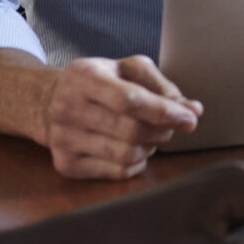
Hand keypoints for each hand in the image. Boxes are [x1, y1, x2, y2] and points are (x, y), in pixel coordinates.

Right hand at [38, 55, 200, 179]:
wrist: (50, 103)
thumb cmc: (101, 83)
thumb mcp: (128, 70)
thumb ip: (163, 87)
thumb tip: (194, 110)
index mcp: (84, 75)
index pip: (130, 100)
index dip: (164, 111)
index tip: (190, 119)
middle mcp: (67, 107)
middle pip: (131, 131)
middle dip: (162, 131)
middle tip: (171, 127)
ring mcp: (63, 139)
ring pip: (126, 154)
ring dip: (150, 148)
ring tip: (150, 136)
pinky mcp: (65, 165)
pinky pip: (117, 173)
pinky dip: (136, 163)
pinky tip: (134, 149)